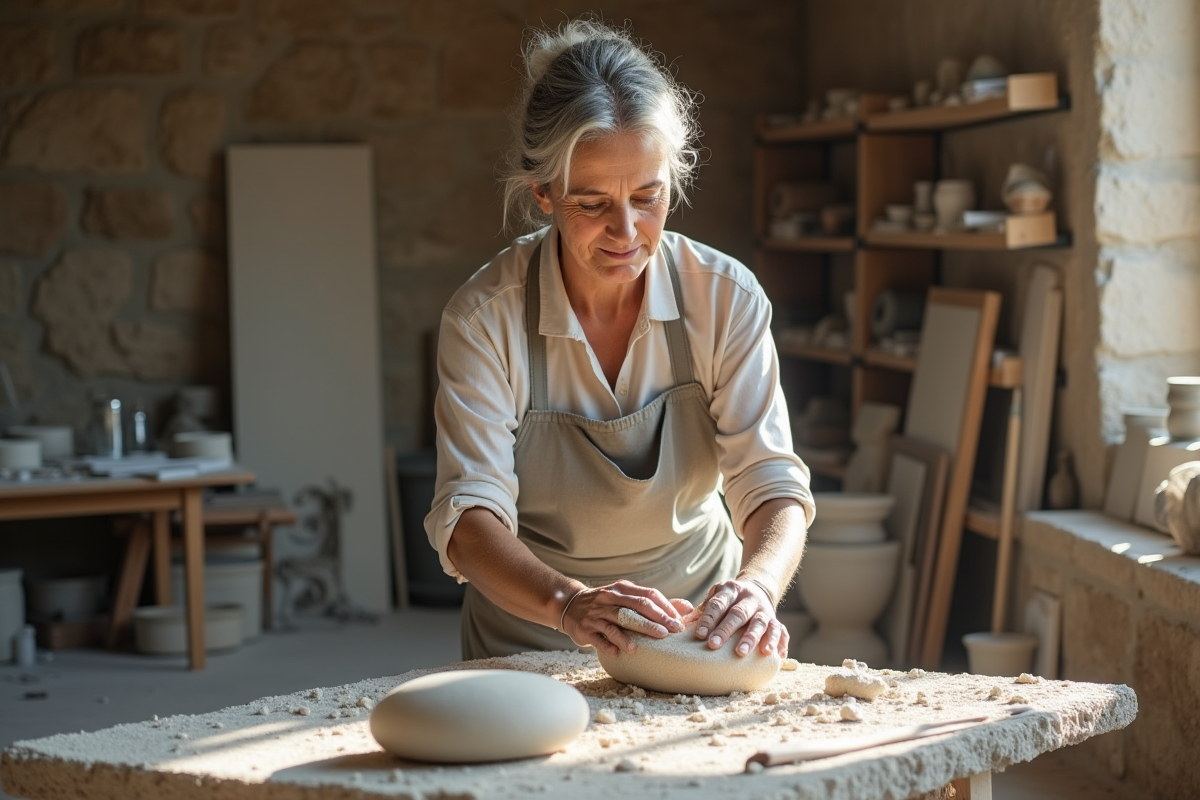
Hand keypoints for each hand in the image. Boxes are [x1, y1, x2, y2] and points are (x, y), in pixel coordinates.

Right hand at [560, 580, 687, 656]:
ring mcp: (597, 614)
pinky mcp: (586, 629)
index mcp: (623, 589)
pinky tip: (618, 653)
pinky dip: (608, 645)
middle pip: (636, 607)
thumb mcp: (626, 597)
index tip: (678, 622)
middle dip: (654, 620)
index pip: (648, 595)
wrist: (570, 605)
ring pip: (617, 622)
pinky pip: (598, 638)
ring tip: (642, 646)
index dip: (664, 608)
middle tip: (669, 633)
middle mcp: (610, 599)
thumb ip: (654, 603)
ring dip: (631, 634)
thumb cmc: (607, 603)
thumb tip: (686, 608)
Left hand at [693, 579, 787, 657]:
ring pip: (761, 622)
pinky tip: (775, 656)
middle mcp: (749, 598)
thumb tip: (679, 624)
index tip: (699, 634)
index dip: (709, 619)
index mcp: (731, 590)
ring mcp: (764, 609)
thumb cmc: (728, 601)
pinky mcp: (776, 620)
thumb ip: (701, 610)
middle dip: (726, 630)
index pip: (718, 603)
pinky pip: (781, 631)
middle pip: (738, 613)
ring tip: (742, 653)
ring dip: (751, 638)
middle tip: (713, 645)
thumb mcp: (716, 597)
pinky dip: (778, 642)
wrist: (757, 589)